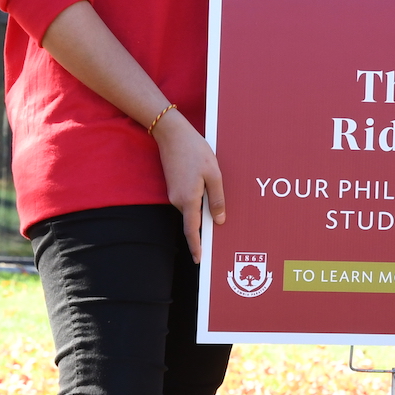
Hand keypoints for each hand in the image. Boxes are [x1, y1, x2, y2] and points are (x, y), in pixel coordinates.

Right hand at [153, 112, 223, 260]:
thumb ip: (217, 198)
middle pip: (194, 219)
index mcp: (188, 199)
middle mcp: (178, 200)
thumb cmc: (195, 151)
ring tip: (217, 204)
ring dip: (203, 209)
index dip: (196, 246)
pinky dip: (198, 199)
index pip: (192, 230)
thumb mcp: (213, 174)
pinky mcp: (174, 186)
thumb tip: (220, 220)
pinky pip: (189, 199)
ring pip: (192, 208)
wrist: (172, 134)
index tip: (199, 259)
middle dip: (205, 226)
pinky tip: (206, 187)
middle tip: (221, 233)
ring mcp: (174, 193)